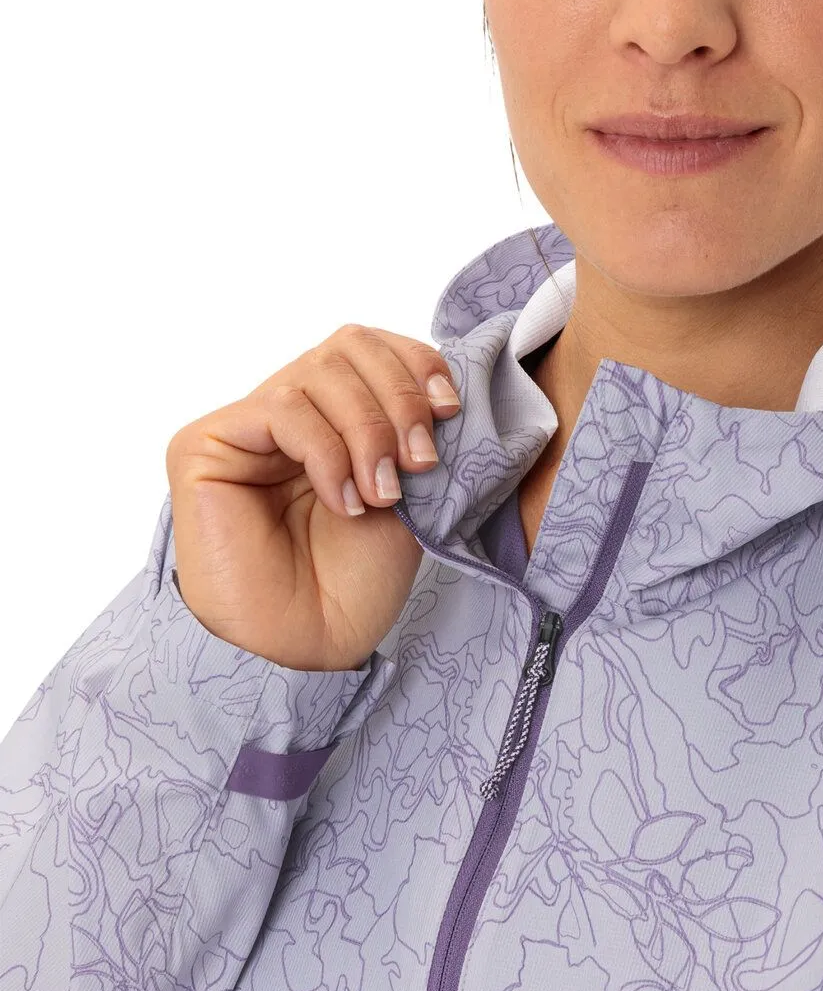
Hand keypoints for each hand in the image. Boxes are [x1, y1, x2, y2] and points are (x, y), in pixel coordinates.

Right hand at [165, 325, 460, 670]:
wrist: (309, 643)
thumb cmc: (352, 579)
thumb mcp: (410, 491)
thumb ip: (414, 430)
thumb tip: (442, 387)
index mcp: (334, 414)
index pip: (370, 347)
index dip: (415, 363)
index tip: (450, 410)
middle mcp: (288, 410)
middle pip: (348, 346)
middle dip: (399, 397)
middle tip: (420, 460)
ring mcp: (246, 425)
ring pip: (318, 373)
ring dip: (368, 431)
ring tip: (383, 493)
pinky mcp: (205, 443)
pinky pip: (283, 410)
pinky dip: (327, 452)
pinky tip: (344, 500)